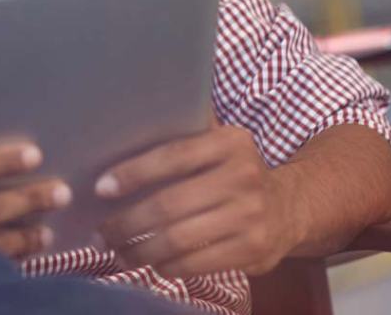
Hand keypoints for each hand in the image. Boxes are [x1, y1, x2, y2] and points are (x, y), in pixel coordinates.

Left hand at [94, 124, 300, 277]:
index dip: (133, 173)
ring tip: (117, 253)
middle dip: (127, 222)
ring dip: (140, 250)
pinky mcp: (255, 250)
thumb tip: (119, 124)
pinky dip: (168, 266)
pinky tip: (152, 264)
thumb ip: (181, 131)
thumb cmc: (232, 171)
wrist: (292, 206)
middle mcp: (244, 176)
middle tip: (99, 234)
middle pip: (170, 204)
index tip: (101, 189)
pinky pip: (198, 263)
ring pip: (179, 238)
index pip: (173, 156)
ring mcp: (252, 215)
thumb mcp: (217, 142)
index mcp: (230, 142)